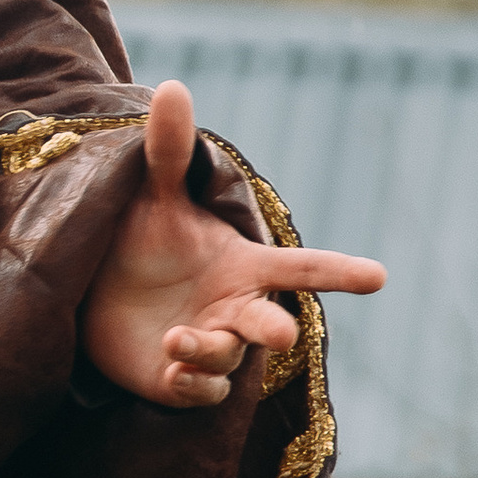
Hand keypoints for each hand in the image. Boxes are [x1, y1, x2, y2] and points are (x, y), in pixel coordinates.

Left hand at [79, 81, 384, 408]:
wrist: (98, 292)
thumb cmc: (142, 240)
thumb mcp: (152, 196)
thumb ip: (169, 151)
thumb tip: (172, 87)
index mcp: (244, 265)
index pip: (301, 269)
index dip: (339, 272)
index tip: (379, 276)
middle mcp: (236, 310)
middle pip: (273, 325)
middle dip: (277, 330)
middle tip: (280, 333)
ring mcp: (214, 347)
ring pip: (229, 359)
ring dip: (209, 349)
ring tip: (175, 337)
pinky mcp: (181, 380)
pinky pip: (199, 391)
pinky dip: (190, 381)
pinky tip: (169, 367)